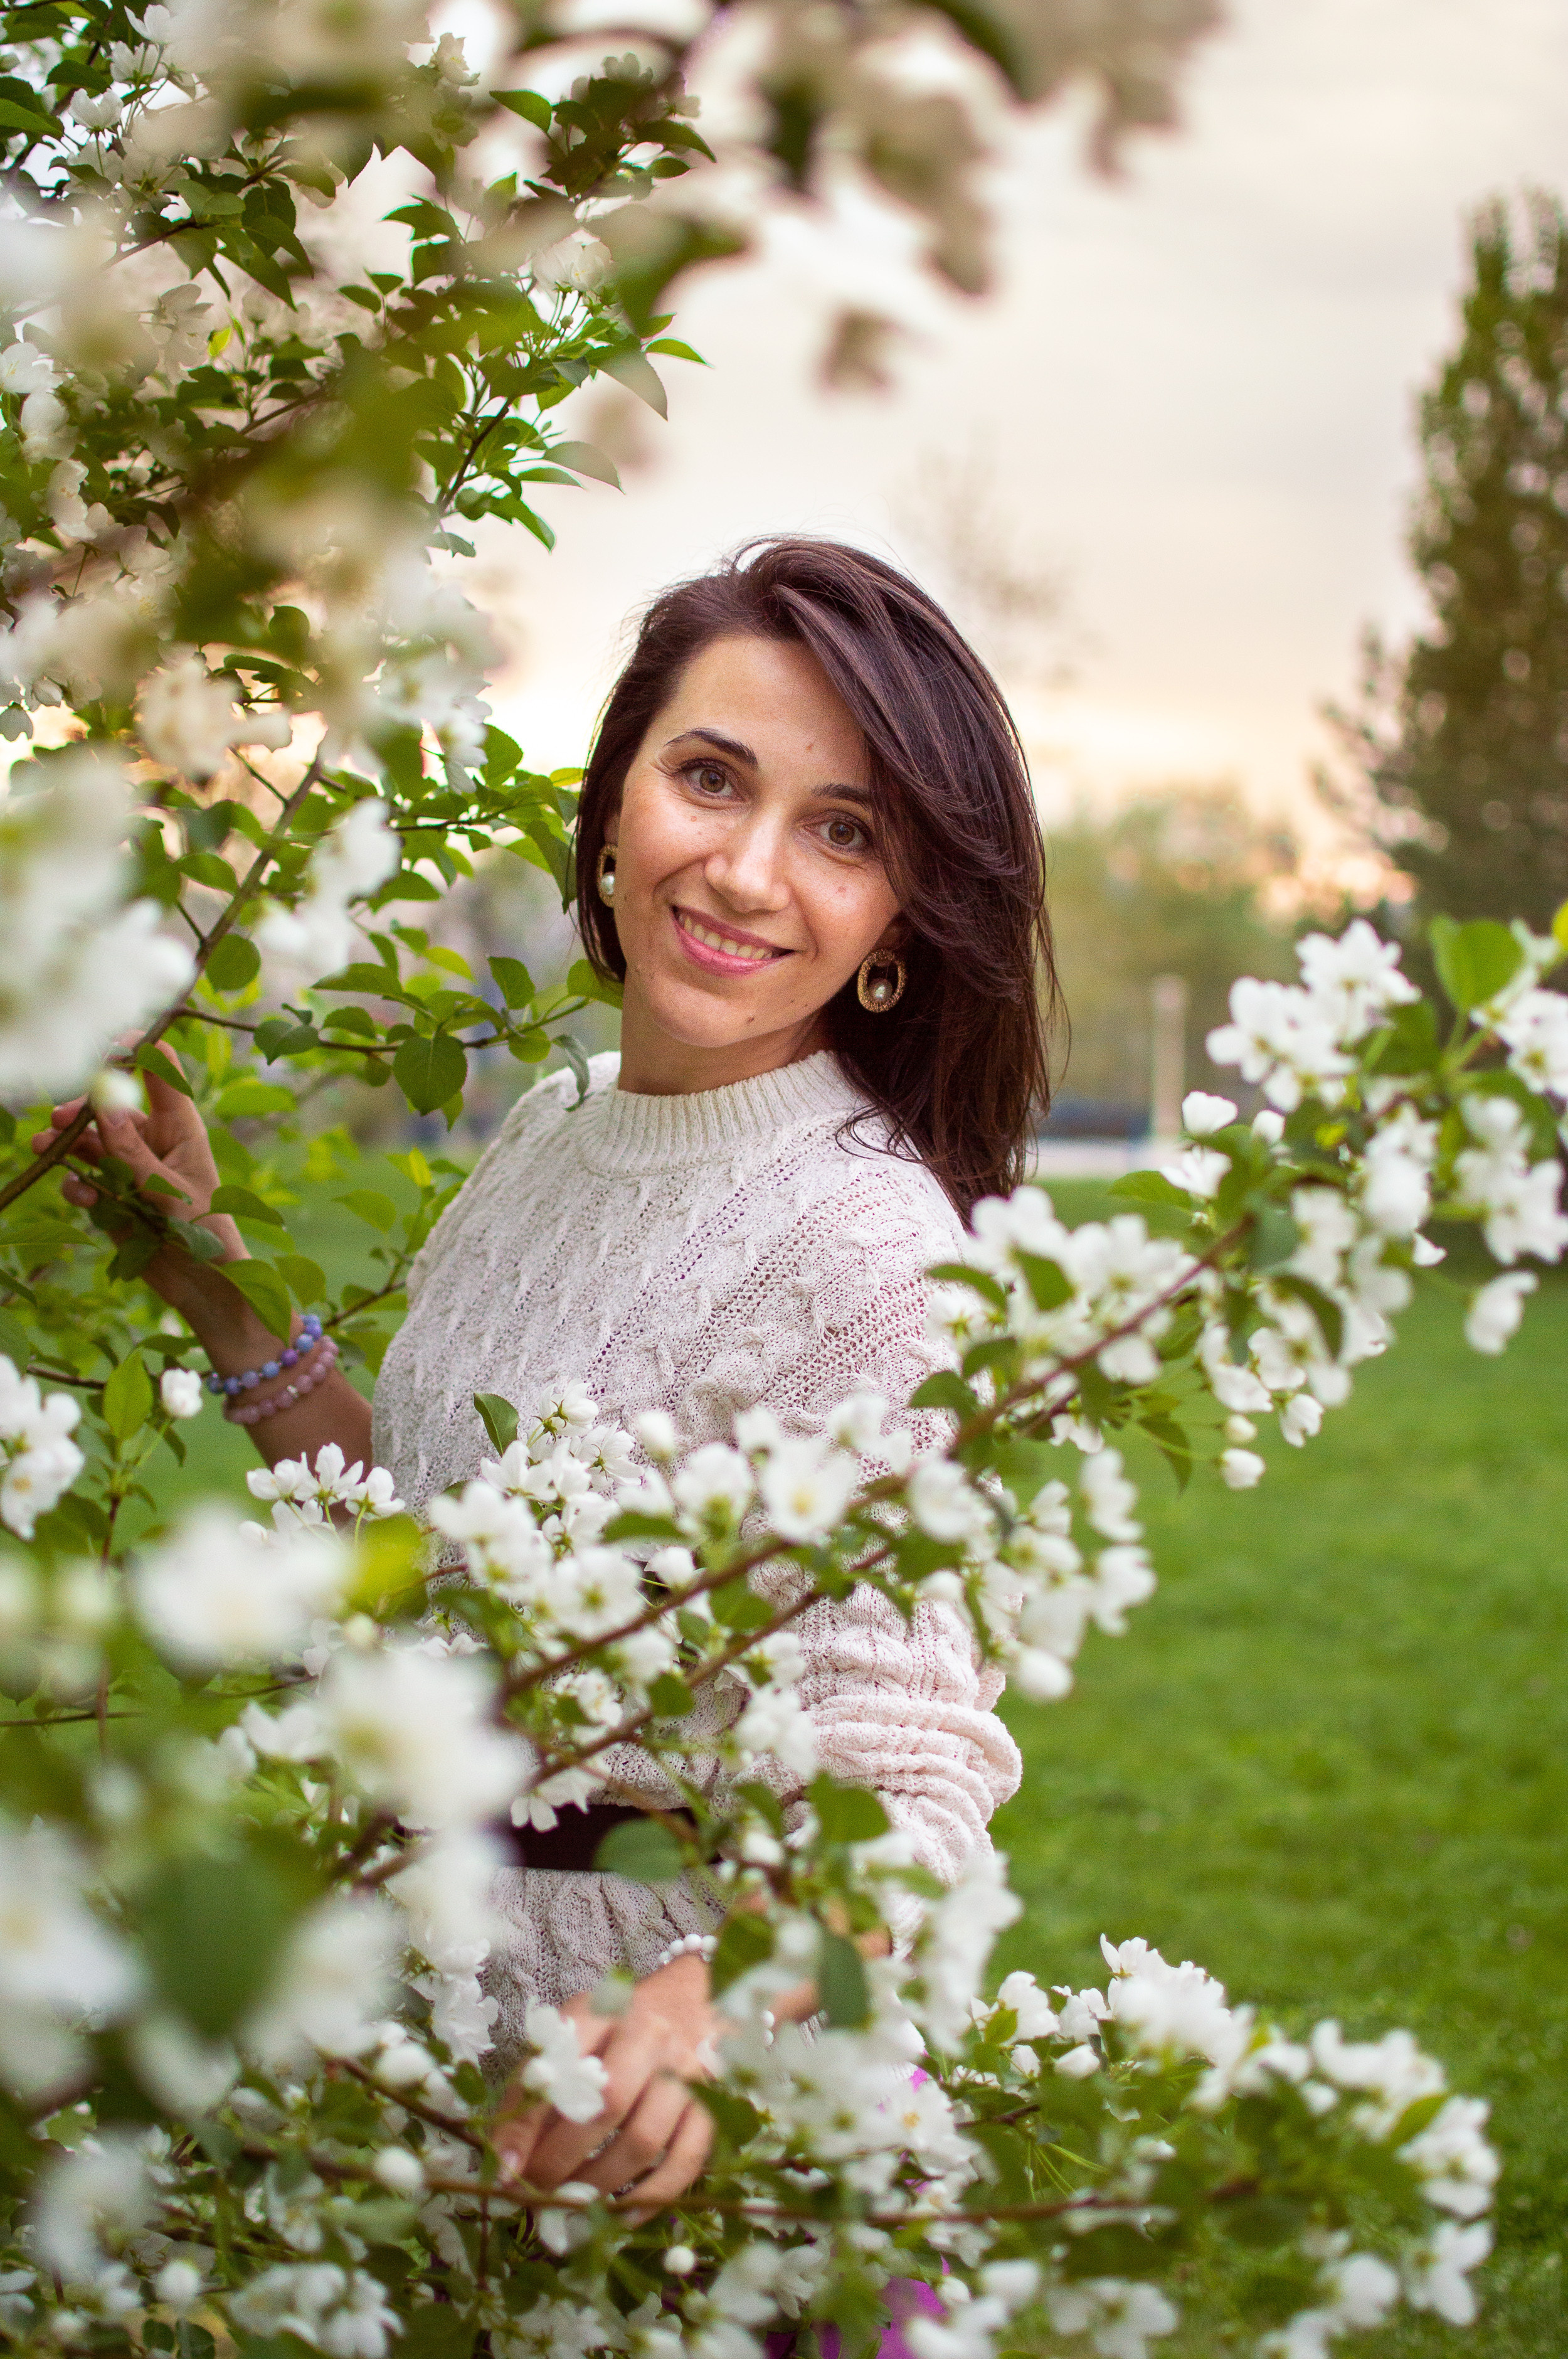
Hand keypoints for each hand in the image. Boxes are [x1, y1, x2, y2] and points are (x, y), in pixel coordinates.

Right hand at [31, 1061, 245, 1307]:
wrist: (205, 1285)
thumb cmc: (206, 1232)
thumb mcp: (169, 1190)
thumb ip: (134, 1152)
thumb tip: (105, 1103)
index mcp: (180, 1127)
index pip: (159, 1071)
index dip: (133, 1050)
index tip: (102, 1045)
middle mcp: (154, 1141)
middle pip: (111, 1105)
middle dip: (83, 1107)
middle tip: (59, 1117)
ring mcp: (131, 1168)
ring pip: (90, 1142)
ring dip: (67, 1143)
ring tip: (44, 1146)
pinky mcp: (115, 1198)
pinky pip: (87, 1180)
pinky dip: (77, 1184)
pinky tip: (78, 1195)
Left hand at [494, 1953, 716, 2215]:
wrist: (686, 2009)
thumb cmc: (610, 2035)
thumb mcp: (564, 2044)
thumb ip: (531, 2095)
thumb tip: (503, 2168)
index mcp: (603, 2012)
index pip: (559, 2068)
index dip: (528, 2125)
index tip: (504, 2172)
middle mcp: (650, 2035)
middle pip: (606, 2106)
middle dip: (562, 2161)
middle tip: (536, 2194)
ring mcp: (687, 2072)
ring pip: (643, 2142)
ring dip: (599, 2186)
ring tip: (569, 2207)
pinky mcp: (712, 2107)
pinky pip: (685, 2162)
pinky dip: (651, 2198)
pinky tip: (621, 2217)